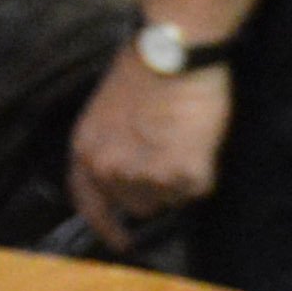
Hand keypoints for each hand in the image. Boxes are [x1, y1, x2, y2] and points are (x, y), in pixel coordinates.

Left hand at [68, 47, 228, 249]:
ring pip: (171, 198)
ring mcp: (145, 175)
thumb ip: (111, 146)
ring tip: (188, 140)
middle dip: (156, 187)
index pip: (90, 203)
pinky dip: (205, 169)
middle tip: (173, 154)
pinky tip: (202, 141)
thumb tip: (129, 169)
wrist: (173, 50)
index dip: (107, 225)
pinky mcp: (182, 174)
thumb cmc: (145, 67)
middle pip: (139, 205)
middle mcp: (109, 169)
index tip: (123, 240)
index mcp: (86, 150)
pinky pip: (199, 188)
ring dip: (181, 178)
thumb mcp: (108, 110)